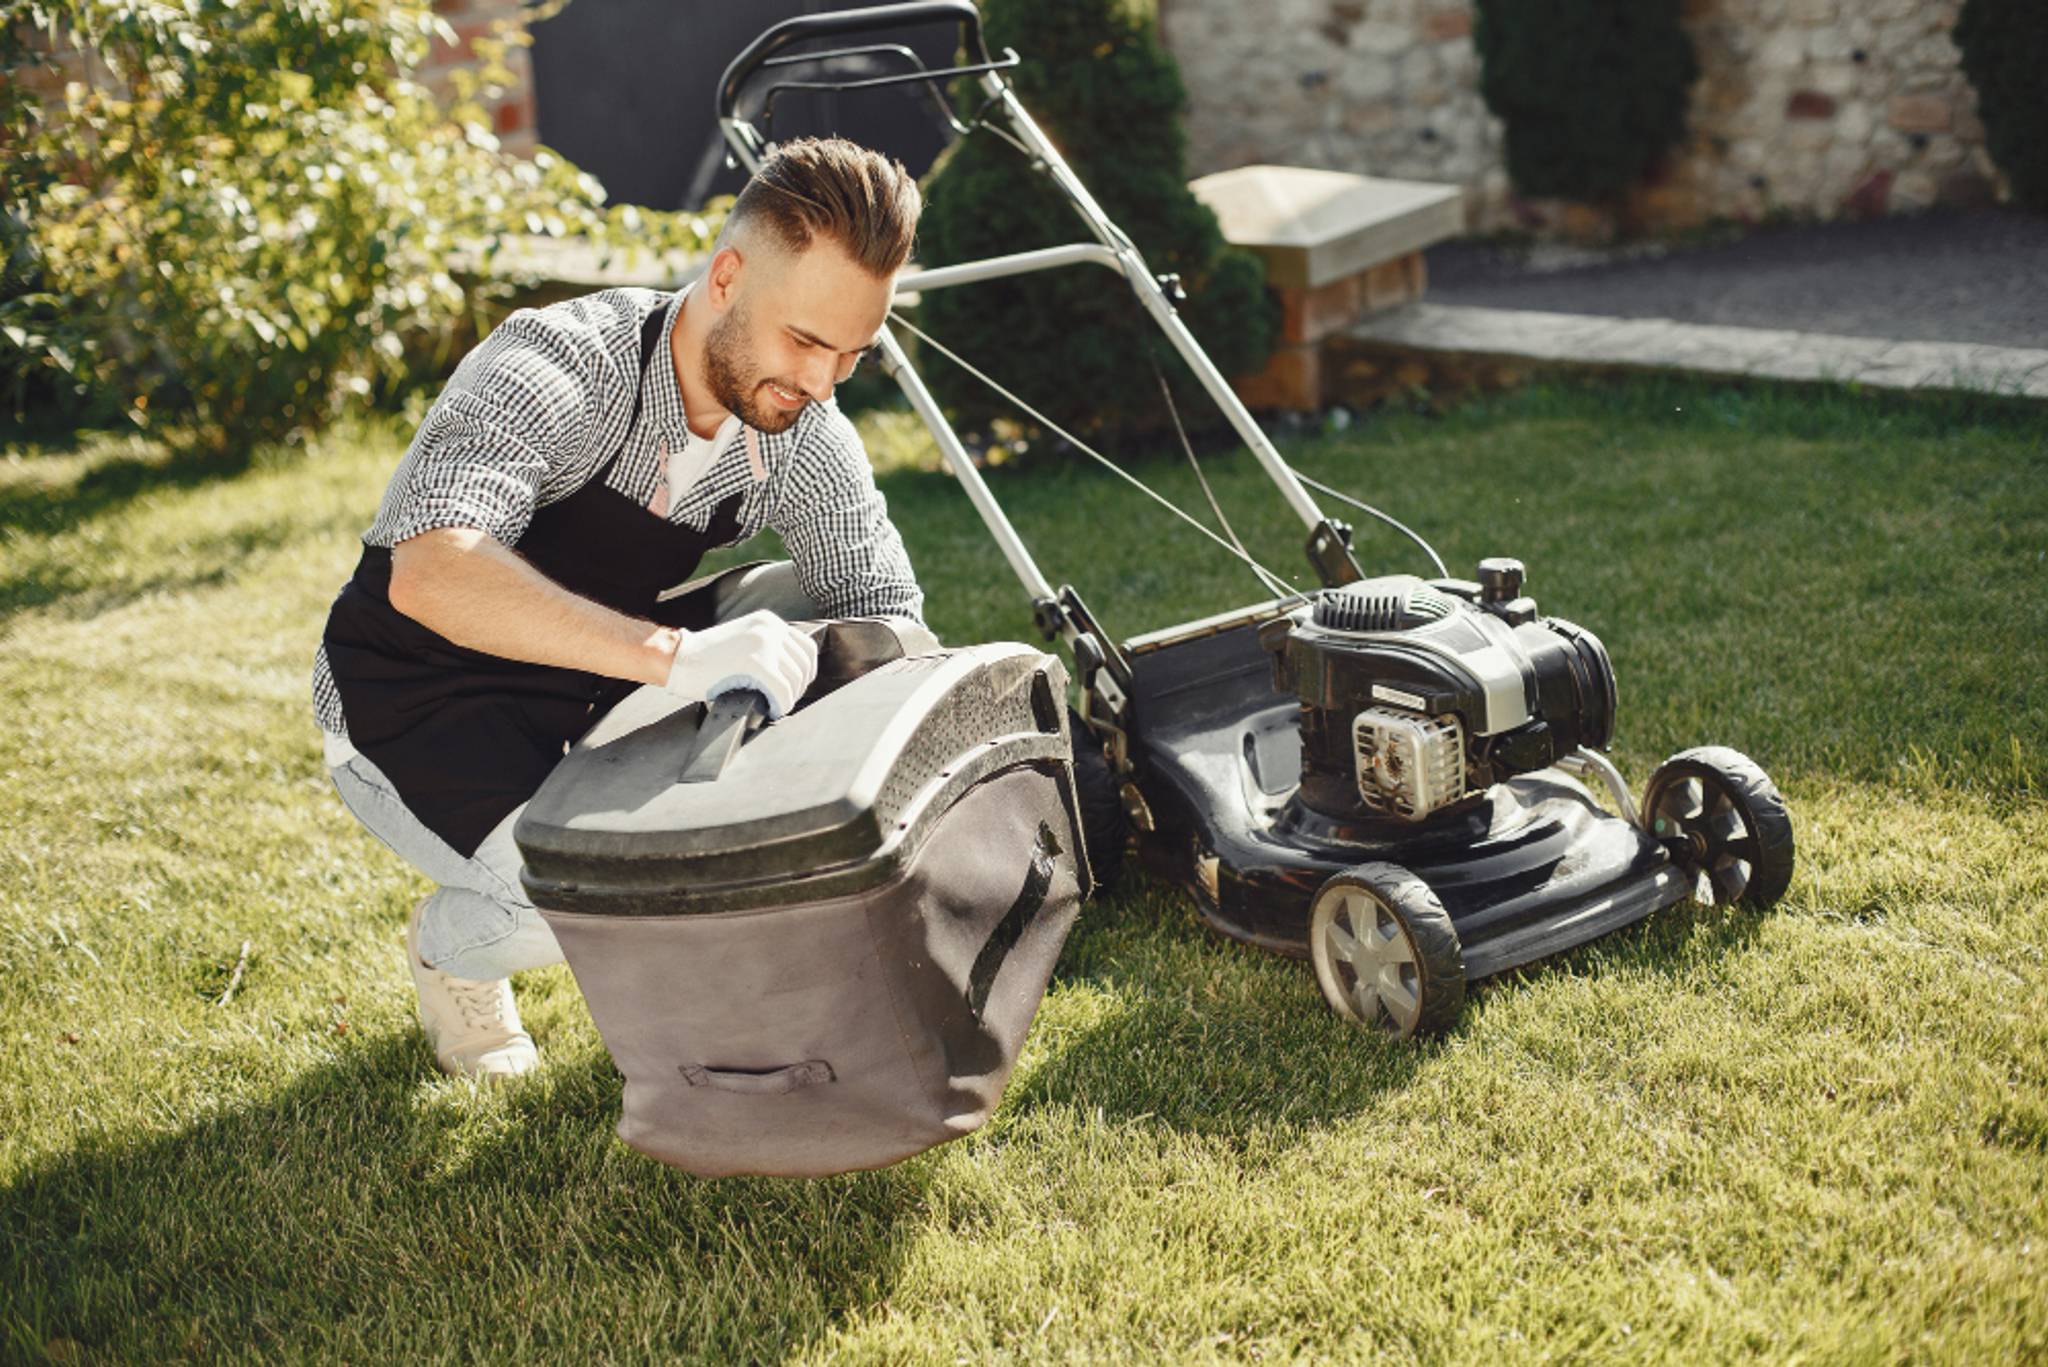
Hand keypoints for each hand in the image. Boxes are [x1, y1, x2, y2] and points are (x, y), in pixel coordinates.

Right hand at [663, 611, 818, 719]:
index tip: (795, 686)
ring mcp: (764, 644)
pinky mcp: (757, 663)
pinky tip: (771, 710)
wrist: (677, 657)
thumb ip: (769, 650)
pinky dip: (781, 705)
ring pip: (796, 679)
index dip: (805, 672)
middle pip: (804, 664)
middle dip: (798, 687)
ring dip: (788, 698)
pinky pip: (782, 691)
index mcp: (769, 622)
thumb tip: (793, 675)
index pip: (806, 647)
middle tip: (783, 701)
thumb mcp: (744, 642)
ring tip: (774, 706)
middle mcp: (770, 629)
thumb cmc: (706, 658)